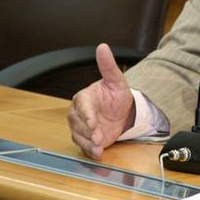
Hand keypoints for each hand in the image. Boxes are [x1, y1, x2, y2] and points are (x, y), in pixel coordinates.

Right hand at [67, 43, 135, 158]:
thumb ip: (108, 65)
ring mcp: (80, 126)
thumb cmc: (116, 95)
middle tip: (99, 138)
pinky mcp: (85, 138)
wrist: (122, 112)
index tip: (94, 123)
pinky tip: (98, 153)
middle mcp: (78, 113)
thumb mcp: (117, 80)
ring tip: (99, 147)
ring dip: (89, 144)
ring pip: (79, 136)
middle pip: (78, 124)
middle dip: (88, 132)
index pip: (82, 106)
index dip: (87, 116)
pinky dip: (91, 151)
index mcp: (83, 97)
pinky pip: (84, 145)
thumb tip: (102, 46)